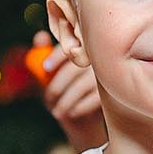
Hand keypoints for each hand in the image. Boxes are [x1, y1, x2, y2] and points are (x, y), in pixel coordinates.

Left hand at [32, 30, 105, 151]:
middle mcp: (97, 60)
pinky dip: (79, 108)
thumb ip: (45, 53)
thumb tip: (40, 36)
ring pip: (80, 87)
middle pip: (73, 69)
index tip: (46, 67)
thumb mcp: (51, 73)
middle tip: (47, 100)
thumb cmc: (66, 89)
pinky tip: (72, 113)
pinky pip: (92, 100)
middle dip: (56, 87)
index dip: (57, 55)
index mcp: (84, 51)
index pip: (71, 48)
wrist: (87, 117)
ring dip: (65, 101)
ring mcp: (106, 76)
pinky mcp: (112, 93)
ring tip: (57, 112)